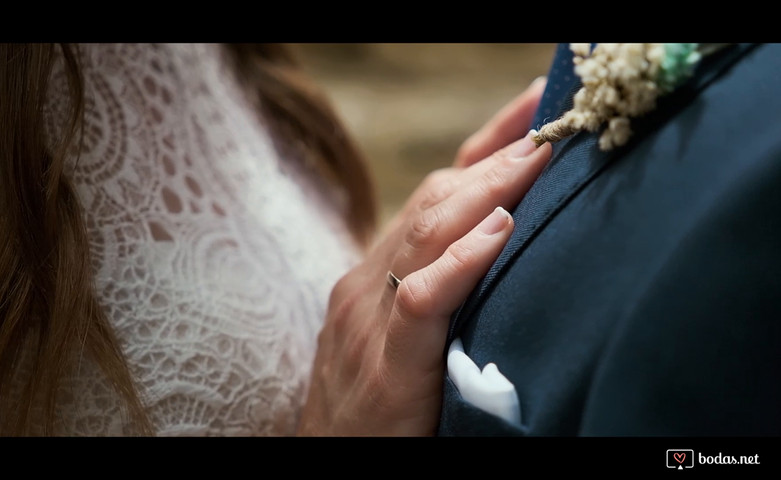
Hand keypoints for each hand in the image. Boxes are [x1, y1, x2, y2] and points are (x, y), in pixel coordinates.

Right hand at [297, 78, 549, 435]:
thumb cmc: (380, 401)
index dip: (484, 149)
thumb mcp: (409, 333)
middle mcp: (369, 284)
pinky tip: (498, 233)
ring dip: (485, 191)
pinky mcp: (384, 367)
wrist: (329, 464)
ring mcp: (369, 321)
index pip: (435, 195)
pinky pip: (420, 302)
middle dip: (494, 162)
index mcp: (378, 274)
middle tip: (552, 128)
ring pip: (425, 236)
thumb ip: (447, 289)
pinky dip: (459, 263)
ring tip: (536, 159)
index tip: (535, 111)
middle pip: (433, 202)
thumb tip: (508, 247)